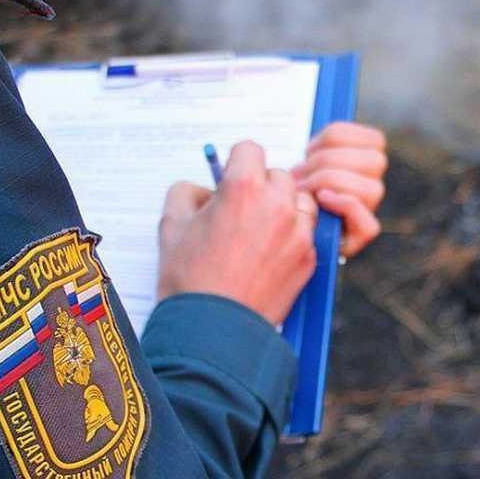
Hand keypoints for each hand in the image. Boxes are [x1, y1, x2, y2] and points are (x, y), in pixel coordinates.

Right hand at [157, 141, 318, 324]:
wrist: (213, 330)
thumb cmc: (189, 280)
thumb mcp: (171, 225)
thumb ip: (186, 192)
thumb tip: (204, 190)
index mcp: (243, 188)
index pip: (250, 149)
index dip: (236, 162)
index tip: (230, 178)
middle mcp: (277, 204)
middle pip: (278, 174)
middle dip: (261, 186)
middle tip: (242, 210)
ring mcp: (298, 232)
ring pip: (299, 201)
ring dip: (284, 208)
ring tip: (260, 231)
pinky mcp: (309, 258)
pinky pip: (307, 232)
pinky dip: (293, 237)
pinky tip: (269, 255)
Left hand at [291, 122, 386, 256]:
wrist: (276, 231)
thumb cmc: (287, 191)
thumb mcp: (300, 161)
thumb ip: (314, 145)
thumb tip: (316, 123)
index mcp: (364, 161)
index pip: (375, 139)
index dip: (336, 138)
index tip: (308, 149)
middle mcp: (372, 185)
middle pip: (373, 161)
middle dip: (328, 162)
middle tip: (300, 173)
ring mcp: (368, 210)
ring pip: (371, 189)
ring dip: (329, 184)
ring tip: (302, 189)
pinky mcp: (360, 236)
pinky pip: (369, 224)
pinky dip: (344, 206)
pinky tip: (321, 200)